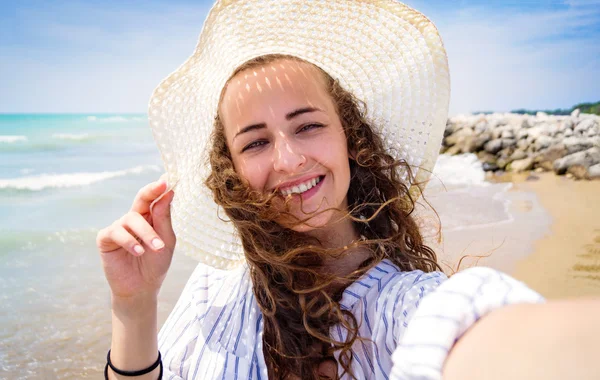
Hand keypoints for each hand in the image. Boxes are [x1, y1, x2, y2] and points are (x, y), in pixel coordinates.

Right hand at [96, 178, 175, 299]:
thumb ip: (164, 218)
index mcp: (151, 216)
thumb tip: (168, 193)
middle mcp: (134, 218)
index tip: (169, 178)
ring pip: (132, 218)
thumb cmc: (156, 264)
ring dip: (146, 233)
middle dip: (151, 191)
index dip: (161, 187)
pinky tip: (138, 252)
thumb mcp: (166, 241)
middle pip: (141, 199)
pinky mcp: (106, 238)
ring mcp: (119, 226)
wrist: (142, 288)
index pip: (156, 198)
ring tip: (157, 248)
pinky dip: (129, 241)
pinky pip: (117, 232)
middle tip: (162, 186)